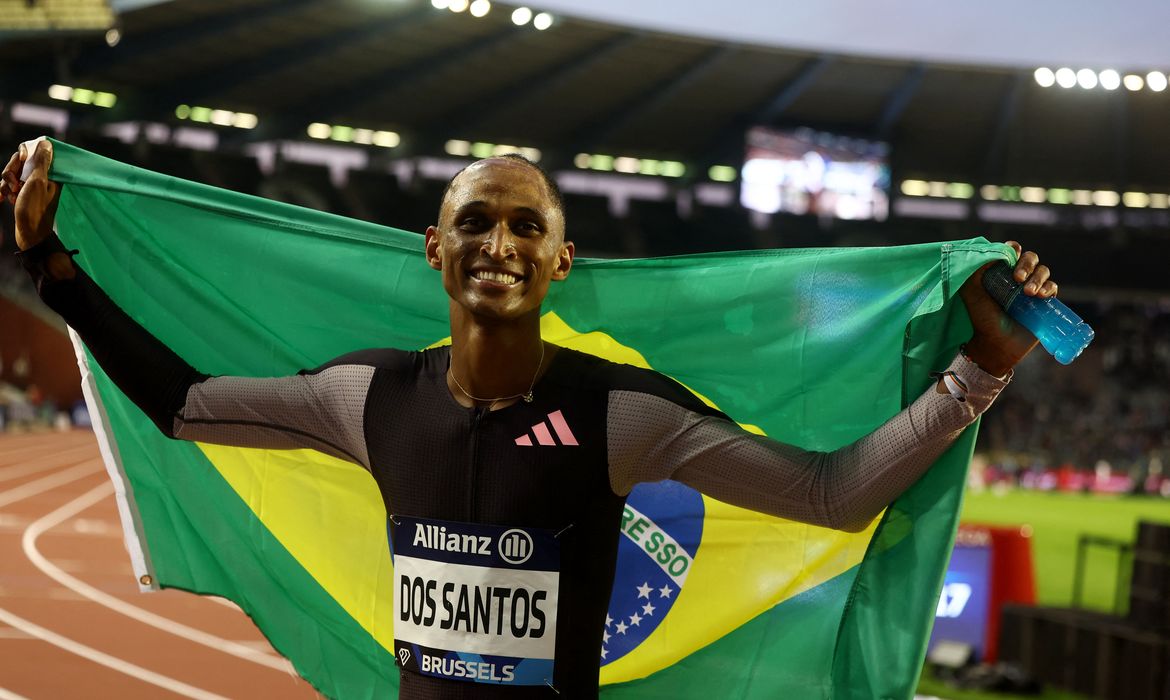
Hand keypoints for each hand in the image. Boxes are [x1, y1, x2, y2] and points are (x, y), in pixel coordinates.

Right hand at [2, 139, 60, 250]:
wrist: (29, 234)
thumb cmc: (35, 210)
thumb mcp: (38, 183)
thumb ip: (42, 162)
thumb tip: (47, 143)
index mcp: (50, 173)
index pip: (33, 152)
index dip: (23, 154)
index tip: (22, 162)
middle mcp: (42, 178)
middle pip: (19, 163)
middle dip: (11, 172)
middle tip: (15, 186)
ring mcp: (30, 186)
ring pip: (11, 174)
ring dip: (7, 183)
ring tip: (11, 196)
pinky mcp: (22, 194)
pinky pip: (8, 185)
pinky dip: (4, 191)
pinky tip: (2, 199)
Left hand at [958, 241, 1057, 376]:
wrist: (995, 344)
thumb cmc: (982, 318)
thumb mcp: (972, 293)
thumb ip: (975, 272)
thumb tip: (988, 252)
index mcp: (1000, 273)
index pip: (1011, 252)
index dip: (1013, 249)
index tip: (1011, 253)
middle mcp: (1017, 279)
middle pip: (1030, 258)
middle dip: (1027, 264)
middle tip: (1017, 277)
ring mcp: (1032, 290)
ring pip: (1043, 271)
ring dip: (1038, 277)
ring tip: (1028, 292)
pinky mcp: (1044, 302)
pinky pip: (1053, 287)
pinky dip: (1049, 288)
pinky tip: (1041, 296)